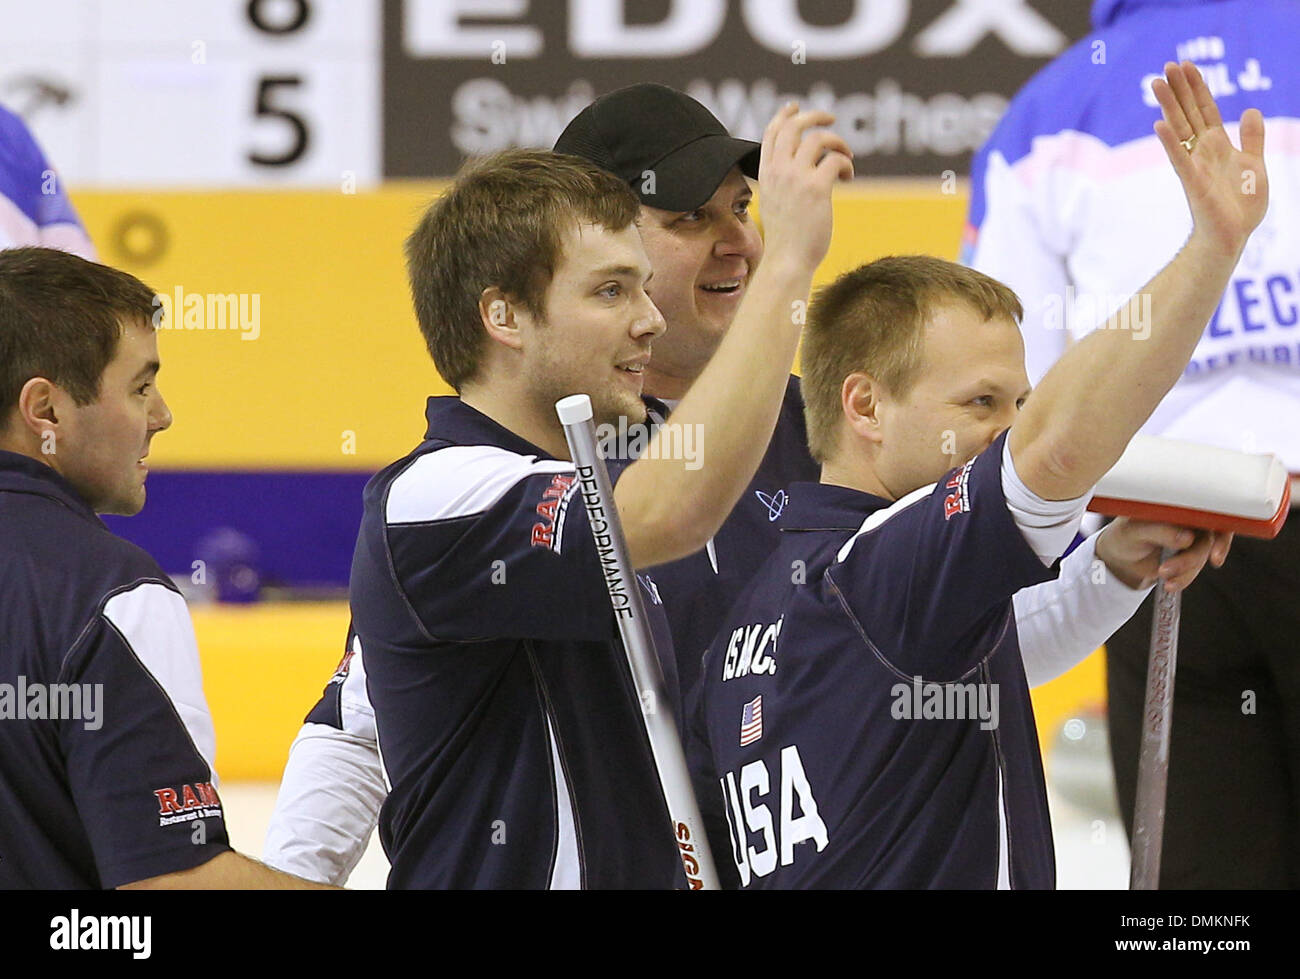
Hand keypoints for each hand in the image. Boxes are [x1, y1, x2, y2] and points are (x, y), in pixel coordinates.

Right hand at [756, 102, 853, 270]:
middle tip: (831, 119)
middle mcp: (778, 172)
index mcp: (766, 174)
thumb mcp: (776, 204)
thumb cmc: (786, 240)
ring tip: (846, 155)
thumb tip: (803, 171)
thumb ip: (782, 183)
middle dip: (815, 116)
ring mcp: (796, 178)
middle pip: (794, 126)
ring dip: (838, 142)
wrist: (788, 262)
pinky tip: (847, 178)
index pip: (772, 133)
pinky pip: (836, 160)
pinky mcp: (816, 188)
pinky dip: (846, 164)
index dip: (784, 115)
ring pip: (819, 138)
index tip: (795, 107)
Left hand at [1095, 517, 1232, 592]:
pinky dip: (1184, 578)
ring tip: (1161, 574)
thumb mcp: (1135, 530)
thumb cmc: (1124, 535)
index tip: (1214, 551)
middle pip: (1207, 538)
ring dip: (1184, 571)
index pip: (1206, 510)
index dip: (1218, 528)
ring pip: (1201, 557)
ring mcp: (1190, 540)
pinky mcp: (1188, 557)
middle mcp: (1188, 520)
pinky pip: (1194, 569)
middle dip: (1191, 558)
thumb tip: (1187, 538)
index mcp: (1177, 505)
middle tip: (1167, 569)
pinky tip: (1170, 583)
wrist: (1119, 558)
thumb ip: (1161, 531)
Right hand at [1153, 61, 1267, 257]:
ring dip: (1168, 106)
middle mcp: (1202, 151)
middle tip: (1167, 65)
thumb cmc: (1241, 206)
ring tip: (1157, 84)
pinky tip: (1159, 124)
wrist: (1232, 235)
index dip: (1197, 87)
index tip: (1186, 66)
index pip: (1205, 110)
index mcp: (1218, 145)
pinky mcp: (1192, 182)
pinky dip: (1169, 142)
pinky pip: (1178, 158)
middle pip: (1188, 113)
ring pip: (1179, 129)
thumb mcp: (1254, 163)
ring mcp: (1194, 165)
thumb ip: (1252, 137)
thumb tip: (1251, 110)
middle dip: (1178, 89)